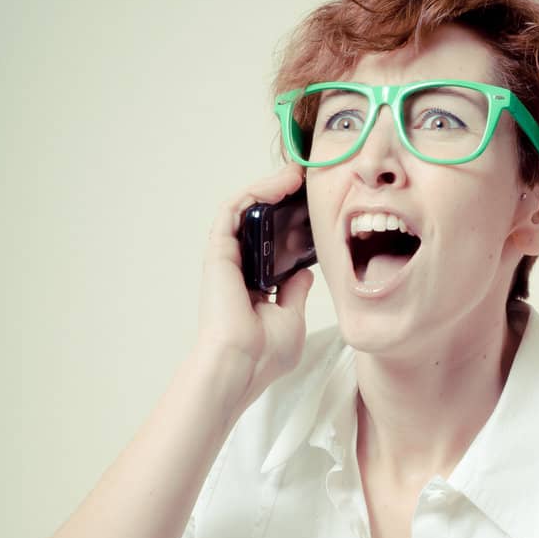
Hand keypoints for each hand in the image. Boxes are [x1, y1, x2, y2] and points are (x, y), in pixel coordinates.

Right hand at [195, 160, 314, 419]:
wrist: (241, 365)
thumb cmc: (264, 354)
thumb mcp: (292, 319)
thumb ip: (295, 293)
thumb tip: (303, 273)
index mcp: (256, 288)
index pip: (274, 247)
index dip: (294, 225)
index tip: (319, 210)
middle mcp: (240, 270)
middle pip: (261, 224)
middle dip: (283, 199)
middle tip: (309, 180)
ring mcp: (228, 259)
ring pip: (248, 210)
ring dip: (271, 187)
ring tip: (298, 172)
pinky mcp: (219, 251)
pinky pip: (236, 210)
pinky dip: (257, 192)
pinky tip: (281, 181)